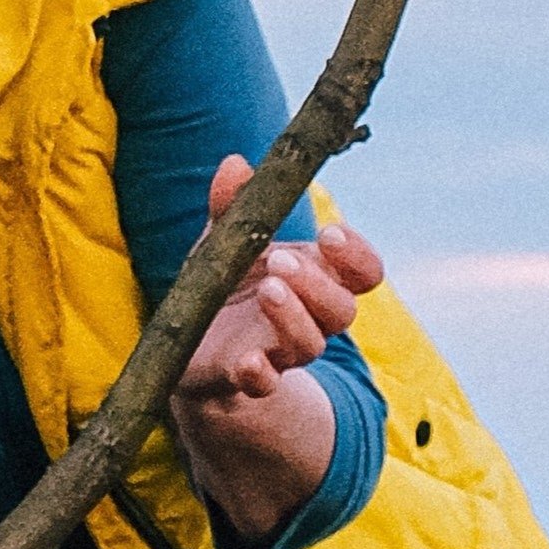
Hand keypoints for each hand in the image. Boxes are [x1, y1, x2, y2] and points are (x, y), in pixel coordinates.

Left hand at [169, 156, 387, 545]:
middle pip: (342, 310)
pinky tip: (248, 361)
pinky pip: (264, 385)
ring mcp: (278, 350)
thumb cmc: (220, 282)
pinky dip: (260, 375)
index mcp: (314, 278)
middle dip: (318, 283)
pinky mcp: (244, 378)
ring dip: (293, 317)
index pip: (363, 273)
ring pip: (311, 345)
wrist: (185, 344)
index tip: (330, 233)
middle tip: (281, 259)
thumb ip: (231, 205)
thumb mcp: (222, 239)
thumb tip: (235, 164)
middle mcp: (308, 318)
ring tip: (266, 288)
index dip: (357, 255)